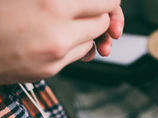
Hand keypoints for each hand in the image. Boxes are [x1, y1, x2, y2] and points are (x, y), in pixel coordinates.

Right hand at [0, 0, 121, 84]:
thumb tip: (87, 1)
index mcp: (53, 2)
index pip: (107, 1)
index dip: (108, 0)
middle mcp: (58, 31)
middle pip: (104, 22)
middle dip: (98, 14)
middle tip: (86, 9)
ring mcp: (55, 54)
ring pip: (92, 41)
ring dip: (85, 31)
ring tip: (65, 21)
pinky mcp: (49, 70)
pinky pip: (76, 56)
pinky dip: (72, 46)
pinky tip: (55, 37)